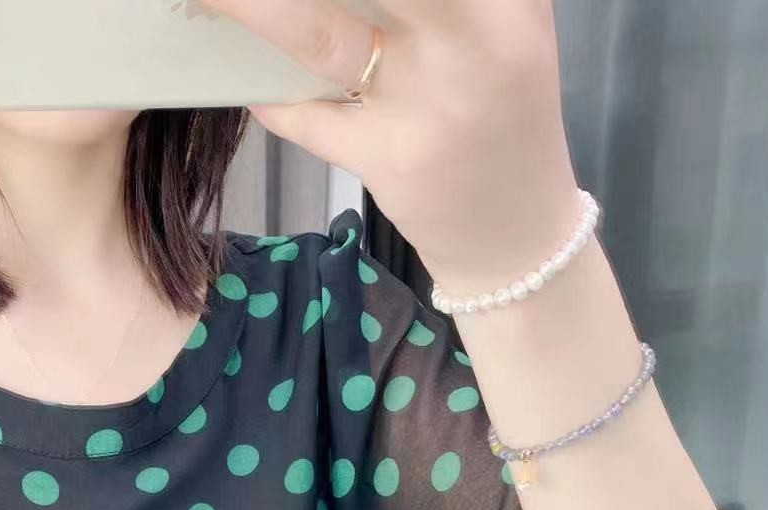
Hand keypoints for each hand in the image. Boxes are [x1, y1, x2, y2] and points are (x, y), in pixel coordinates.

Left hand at [198, 0, 582, 292]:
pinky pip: (305, 115)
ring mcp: (429, 102)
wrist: (517, 230)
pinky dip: (270, 95)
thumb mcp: (500, 24)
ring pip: (317, 32)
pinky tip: (253, 80)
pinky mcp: (390, 160)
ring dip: (250, 8)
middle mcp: (474, 36)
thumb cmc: (500, 113)